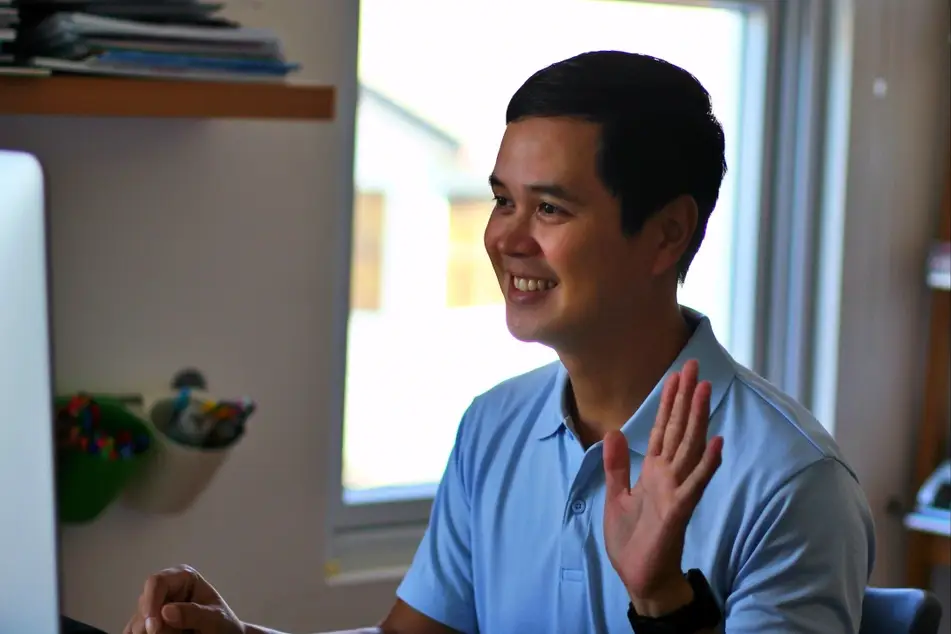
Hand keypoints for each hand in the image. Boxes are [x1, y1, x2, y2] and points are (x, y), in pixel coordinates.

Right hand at [123, 565, 244, 633]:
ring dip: (153, 633)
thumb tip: (165, 611)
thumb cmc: (222, 623)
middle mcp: (165, 589)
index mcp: (182, 577)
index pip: (156, 582)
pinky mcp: (149, 622)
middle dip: (155, 624)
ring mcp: (155, 606)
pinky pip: (135, 631)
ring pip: (138, 622)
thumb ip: (194, 613)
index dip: (151, 602)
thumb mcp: (215, 617)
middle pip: (144, 605)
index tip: (153, 627)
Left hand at [602, 359, 722, 616]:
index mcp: (654, 472)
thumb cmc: (632, 541)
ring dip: (698, 419)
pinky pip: (695, 483)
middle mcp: (669, 476)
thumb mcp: (616, 497)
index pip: (662, 429)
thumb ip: (617, 465)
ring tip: (705, 389)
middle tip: (693, 366)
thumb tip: (614, 432)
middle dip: (685, 398)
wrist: (640, 578)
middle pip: (679, 429)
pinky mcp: (680, 509)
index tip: (675, 374)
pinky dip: (707, 463)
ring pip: (690, 447)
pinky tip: (717, 441)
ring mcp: (677, 490)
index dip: (668, 402)